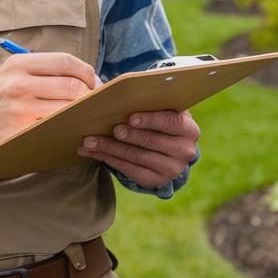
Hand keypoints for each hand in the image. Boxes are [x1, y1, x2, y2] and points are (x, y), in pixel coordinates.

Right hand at [0, 52, 97, 158]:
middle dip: (90, 95)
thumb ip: (45, 70)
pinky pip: (56, 129)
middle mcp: (19, 84)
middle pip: (72, 86)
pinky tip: (71, 127)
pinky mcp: (21, 133)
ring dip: (83, 113)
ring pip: (68, 109)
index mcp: (20, 64)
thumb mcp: (13, 71)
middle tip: (94, 102)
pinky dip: (69, 128)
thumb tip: (88, 77)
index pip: (66, 62)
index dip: (87, 72)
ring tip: (86, 114)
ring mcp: (20, 110)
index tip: (93, 82)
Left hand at [76, 109, 199, 188]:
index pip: (171, 122)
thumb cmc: (161, 118)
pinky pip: (129, 170)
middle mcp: (185, 152)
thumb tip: (121, 96)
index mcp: (189, 129)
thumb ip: (151, 102)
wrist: (170, 146)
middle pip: (151, 142)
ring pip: (136, 157)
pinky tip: (94, 152)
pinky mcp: (155, 181)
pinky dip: (109, 159)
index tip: (130, 117)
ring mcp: (171, 170)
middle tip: (105, 129)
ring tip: (88, 141)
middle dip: (124, 135)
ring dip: (109, 148)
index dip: (150, 120)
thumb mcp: (163, 109)